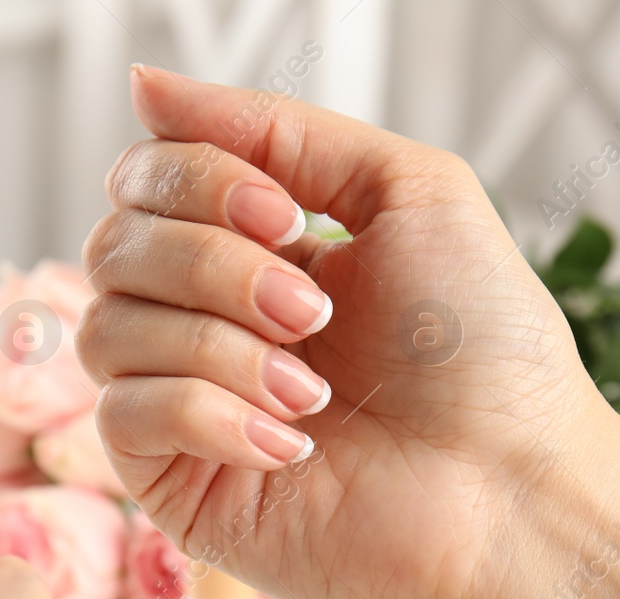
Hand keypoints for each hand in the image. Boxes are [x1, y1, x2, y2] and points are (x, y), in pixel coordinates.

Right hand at [79, 67, 619, 598]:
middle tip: (313, 313)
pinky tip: (288, 445)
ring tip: (313, 391)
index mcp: (256, 252)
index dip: (195, 179)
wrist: (512, 491)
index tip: (287, 213)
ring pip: (107, 327)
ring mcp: (185, 407)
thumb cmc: (485, 352)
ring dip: (219, 346)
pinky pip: (122, 416)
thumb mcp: (407, 191)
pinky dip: (206, 414)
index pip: (146, 181)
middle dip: (211, 264)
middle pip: (113, 245)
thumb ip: (280, 130)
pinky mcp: (175, 486)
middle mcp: (209, 322)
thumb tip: (145, 86)